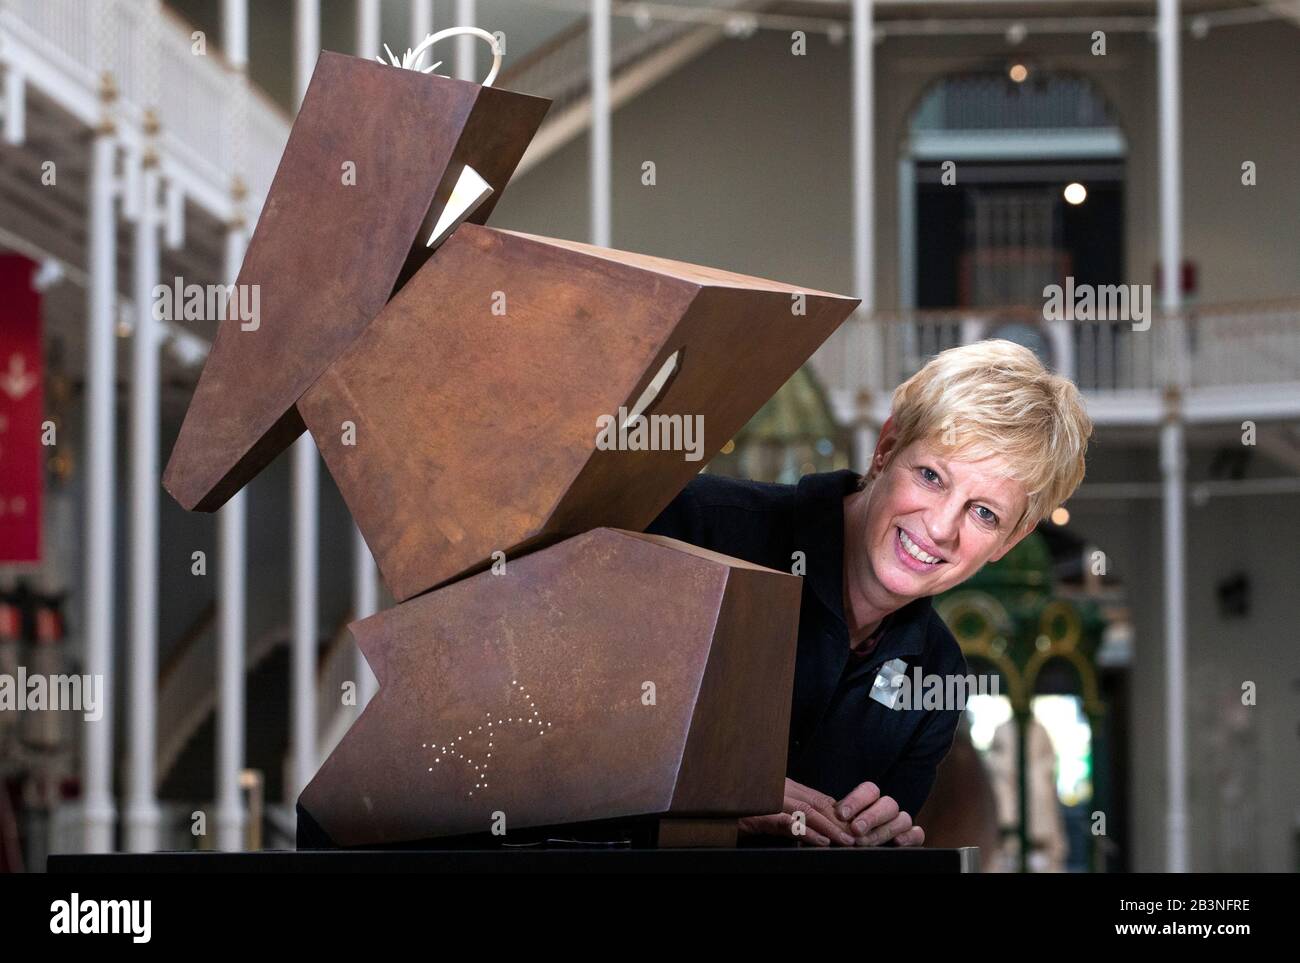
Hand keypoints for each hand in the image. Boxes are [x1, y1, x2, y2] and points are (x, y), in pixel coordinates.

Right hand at [737, 778, 857, 846]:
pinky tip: (819, 841)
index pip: (815, 797)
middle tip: (858, 836)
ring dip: (830, 827)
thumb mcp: (757, 808)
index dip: (836, 811)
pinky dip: (805, 831)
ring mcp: (769, 798)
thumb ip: (779, 815)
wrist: (702, 800)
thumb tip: (799, 828)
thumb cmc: (729, 804)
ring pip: (807, 811)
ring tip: (847, 841)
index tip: (853, 825)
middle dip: (840, 820)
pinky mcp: (759, 812)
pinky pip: (787, 822)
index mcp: (779, 784)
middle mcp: (777, 787)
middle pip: (817, 802)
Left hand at [834, 781, 924, 847]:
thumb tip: (833, 820)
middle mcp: (886, 809)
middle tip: (855, 829)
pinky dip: (909, 836)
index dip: (856, 800)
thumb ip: (836, 822)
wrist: (854, 852)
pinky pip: (917, 834)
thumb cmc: (842, 836)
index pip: (869, 790)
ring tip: (864, 842)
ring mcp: (900, 823)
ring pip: (902, 819)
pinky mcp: (911, 839)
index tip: (840, 814)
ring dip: (884, 830)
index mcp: (869, 800)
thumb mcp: (836, 826)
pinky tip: (896, 842)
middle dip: (871, 817)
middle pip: (888, 804)